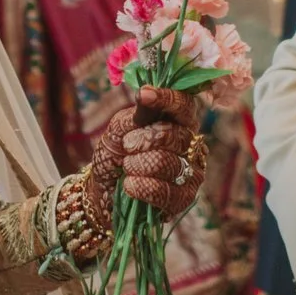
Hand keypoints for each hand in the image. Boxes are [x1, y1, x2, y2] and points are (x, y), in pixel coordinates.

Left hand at [92, 86, 204, 221]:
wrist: (104, 191)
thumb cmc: (115, 155)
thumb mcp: (118, 130)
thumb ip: (135, 115)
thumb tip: (146, 95)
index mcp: (177, 122)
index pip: (185, 106)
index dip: (168, 99)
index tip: (145, 95)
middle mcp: (190, 145)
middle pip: (174, 135)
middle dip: (142, 140)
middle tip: (127, 146)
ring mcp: (191, 172)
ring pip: (167, 163)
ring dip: (137, 165)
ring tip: (127, 167)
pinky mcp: (184, 198)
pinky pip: (164, 191)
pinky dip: (140, 187)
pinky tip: (129, 185)